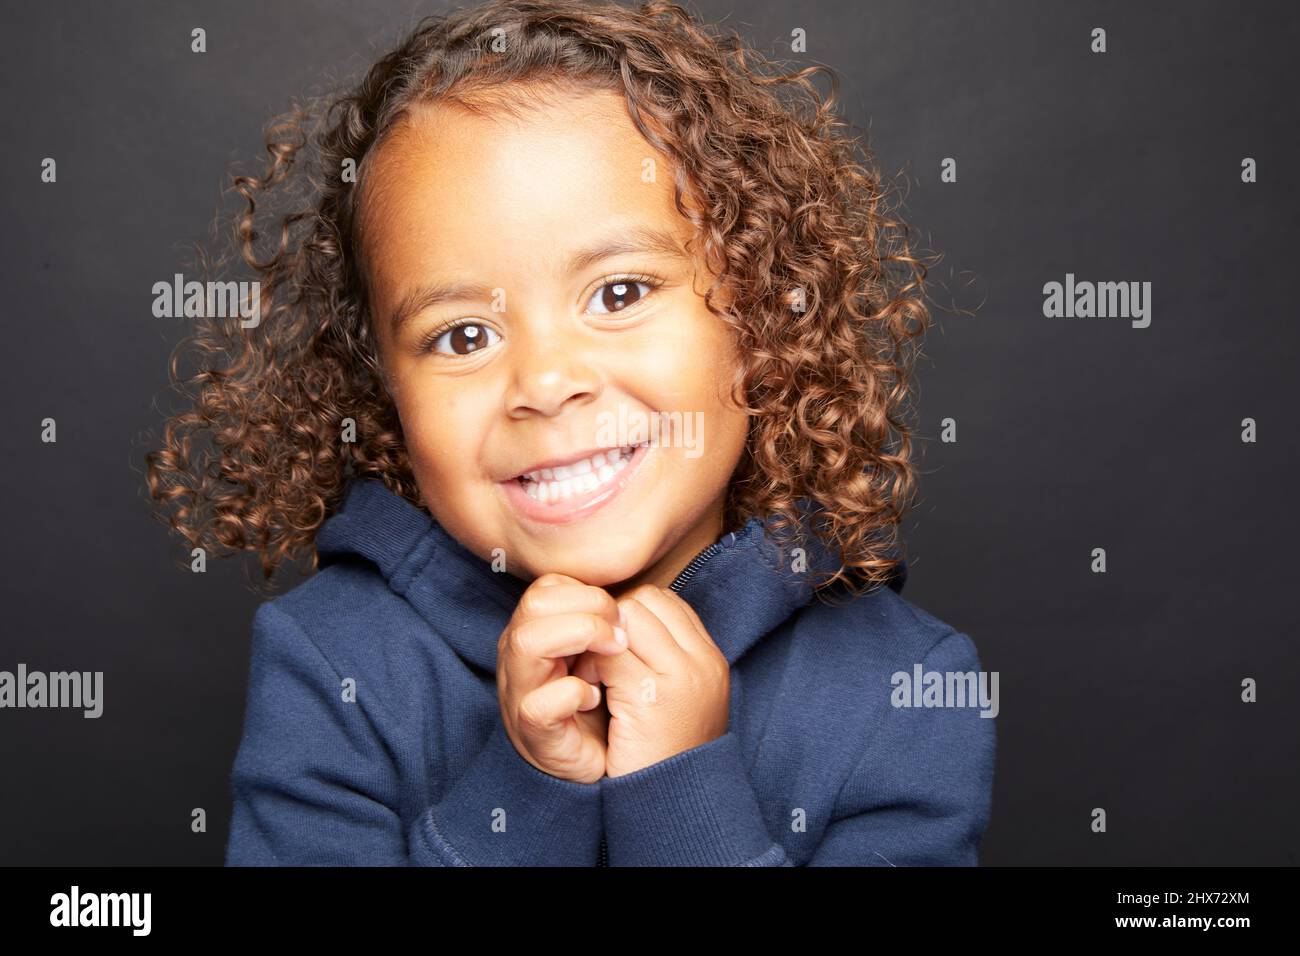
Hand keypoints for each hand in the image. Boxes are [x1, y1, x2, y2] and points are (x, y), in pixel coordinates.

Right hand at [496, 573, 627, 783]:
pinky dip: (573, 694)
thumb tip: (626, 597)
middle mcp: (519, 658)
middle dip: (588, 610)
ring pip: (527, 642)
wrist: (601, 767)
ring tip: (612, 659)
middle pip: (534, 604)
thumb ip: (600, 623)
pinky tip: (595, 699)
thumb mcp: (601, 655)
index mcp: (535, 633)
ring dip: (580, 638)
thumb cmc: (603, 705)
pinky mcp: (532, 731)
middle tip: (620, 637)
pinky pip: (539, 703)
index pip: (547, 587)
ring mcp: (520, 693)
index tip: (621, 616)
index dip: (588, 593)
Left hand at [574, 584, 729, 777]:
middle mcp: (701, 661)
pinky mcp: (651, 695)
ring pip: (627, 619)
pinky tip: (593, 695)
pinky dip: (592, 668)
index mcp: (710, 659)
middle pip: (645, 602)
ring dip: (601, 643)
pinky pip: (610, 656)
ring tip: (597, 678)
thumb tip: (626, 618)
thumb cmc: (667, 753)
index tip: (616, 650)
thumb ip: (666, 657)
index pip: (665, 602)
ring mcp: (680, 676)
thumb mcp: (680, 697)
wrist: (675, 806)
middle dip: (614, 623)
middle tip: (601, 661)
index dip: (632, 618)